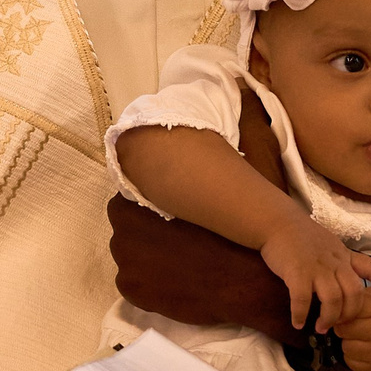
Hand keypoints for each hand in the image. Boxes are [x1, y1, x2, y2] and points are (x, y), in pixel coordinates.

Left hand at [107, 90, 299, 341]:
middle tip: (180, 239)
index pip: (133, 193)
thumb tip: (238, 80)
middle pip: (128, 223)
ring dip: (148, 256)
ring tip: (180, 260)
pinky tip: (177, 280)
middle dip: (147, 228)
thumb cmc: (241, 230)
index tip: (174, 211)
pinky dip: (151, 283)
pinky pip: (134, 282)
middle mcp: (121, 227)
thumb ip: (234, 129)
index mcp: (138, 195)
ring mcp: (124, 261)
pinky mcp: (131, 290)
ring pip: (130, 253)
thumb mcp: (244, 170)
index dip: (155, 202)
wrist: (250, 284)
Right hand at [259, 214, 370, 331]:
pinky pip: (302, 300)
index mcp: (343, 255)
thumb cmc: (300, 235)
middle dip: (350, 314)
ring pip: (333, 299)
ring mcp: (317, 267)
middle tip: (340, 325)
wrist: (278, 222)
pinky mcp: (297, 272)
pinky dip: (301, 315)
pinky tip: (298, 322)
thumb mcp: (328, 244)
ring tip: (320, 328)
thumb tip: (343, 279)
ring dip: (328, 318)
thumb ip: (338, 260)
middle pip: (354, 292)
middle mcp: (335, 262)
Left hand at [326, 288, 370, 370]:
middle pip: (342, 330)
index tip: (344, 308)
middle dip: (343, 325)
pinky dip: (353, 355)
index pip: (347, 310)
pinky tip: (364, 347)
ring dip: (348, 341)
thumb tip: (333, 304)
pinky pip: (351, 362)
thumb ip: (359, 297)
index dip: (342, 308)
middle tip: (353, 322)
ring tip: (360, 335)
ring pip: (345, 347)